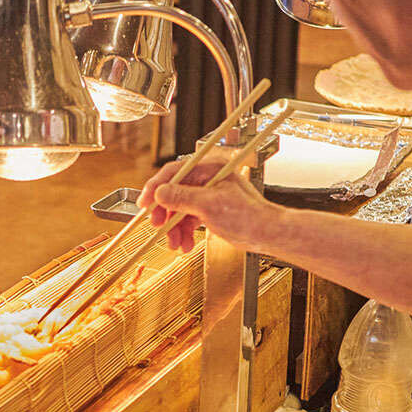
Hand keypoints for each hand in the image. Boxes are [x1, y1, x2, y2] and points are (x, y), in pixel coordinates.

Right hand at [137, 156, 275, 252]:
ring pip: (180, 209)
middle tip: (157, 227)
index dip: (155, 187)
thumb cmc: (248, 216)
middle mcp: (207, 178)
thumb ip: (181, 198)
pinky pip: (189, 218)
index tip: (144, 203)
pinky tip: (185, 244)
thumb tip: (159, 193)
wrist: (266, 234)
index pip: (173, 172)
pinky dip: (185, 232)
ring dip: (174, 228)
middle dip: (165, 213)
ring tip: (175, 244)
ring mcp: (208, 194)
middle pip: (174, 192)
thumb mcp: (209, 205)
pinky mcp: (209, 209)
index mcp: (209, 168)